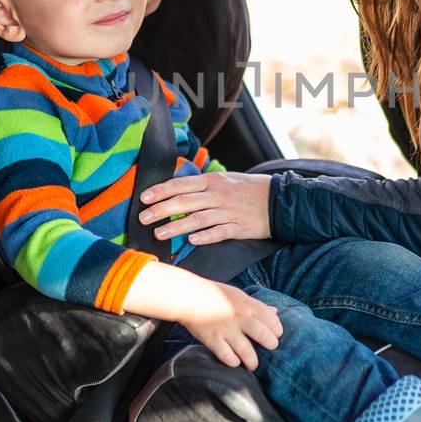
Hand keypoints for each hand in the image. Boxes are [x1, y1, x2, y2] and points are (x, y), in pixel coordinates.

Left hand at [139, 171, 271, 244]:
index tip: (144, 197)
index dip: (162, 190)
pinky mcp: (238, 227)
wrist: (278, 199)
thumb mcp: (225, 180)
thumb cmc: (247, 189)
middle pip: (185, 202)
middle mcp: (218, 195)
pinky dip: (205, 236)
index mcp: (213, 181)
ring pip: (198, 219)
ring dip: (177, 227)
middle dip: (162, 210)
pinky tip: (191, 241)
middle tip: (143, 218)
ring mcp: (228, 212)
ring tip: (159, 233)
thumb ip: (202, 185)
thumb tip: (177, 188)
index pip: (182, 184)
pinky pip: (219, 232)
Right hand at [177, 279, 282, 370]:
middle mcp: (240, 317)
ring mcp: (226, 330)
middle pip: (264, 336)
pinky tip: (235, 361)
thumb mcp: (238, 295)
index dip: (277, 329)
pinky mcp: (213, 340)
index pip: (272, 319)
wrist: (188, 296)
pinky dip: (234, 362)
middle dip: (271, 345)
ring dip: (253, 361)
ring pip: (248, 351)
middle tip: (269, 349)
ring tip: (253, 365)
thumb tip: (275, 312)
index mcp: (247, 304)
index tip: (275, 334)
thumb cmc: (214, 294)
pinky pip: (228, 357)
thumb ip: (257, 306)